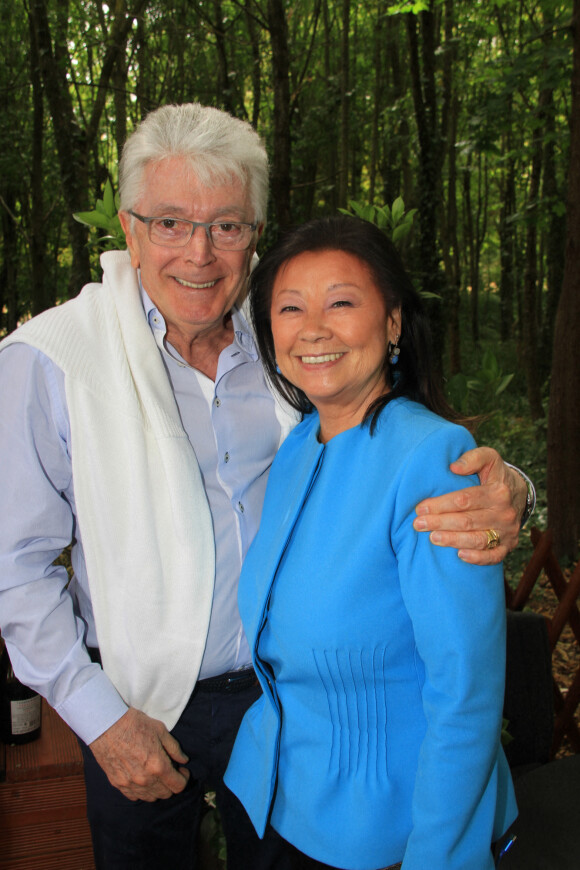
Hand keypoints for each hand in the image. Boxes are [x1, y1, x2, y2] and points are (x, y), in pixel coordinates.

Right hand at [89, 707, 189, 801]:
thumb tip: (184, 760)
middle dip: (172, 783)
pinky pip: (134, 796)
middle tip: (170, 770)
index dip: (184, 778)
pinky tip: (142, 778)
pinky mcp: (118, 784)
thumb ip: (174, 748)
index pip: (178, 786)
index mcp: (158, 766)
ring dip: (157, 789)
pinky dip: (142, 791)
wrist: (107, 725)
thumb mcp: (160, 730)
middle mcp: (145, 779)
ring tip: (156, 774)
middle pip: (166, 794)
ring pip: (151, 798)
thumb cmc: (135, 724)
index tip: (182, 770)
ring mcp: (130, 784)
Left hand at [413, 446, 526, 564]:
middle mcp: (504, 513)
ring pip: (478, 539)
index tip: (421, 508)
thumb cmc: (495, 475)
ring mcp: (507, 531)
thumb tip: (454, 467)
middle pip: (467, 520)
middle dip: (440, 523)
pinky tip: (459, 555)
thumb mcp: (489, 458)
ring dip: (453, 540)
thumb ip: (473, 458)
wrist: (519, 493)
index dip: (441, 504)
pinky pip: (494, 556)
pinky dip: (478, 558)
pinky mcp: (508, 545)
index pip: (465, 500)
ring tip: (432, 538)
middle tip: (418, 524)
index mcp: (498, 492)